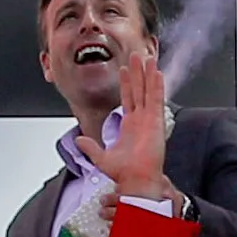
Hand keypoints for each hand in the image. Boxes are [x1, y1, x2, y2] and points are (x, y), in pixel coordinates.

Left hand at [100, 37, 172, 199]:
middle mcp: (141, 119)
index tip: (123, 69)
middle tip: (137, 55)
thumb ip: (90, 146)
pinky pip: (156, 99)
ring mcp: (150, 118)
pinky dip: (157, 85)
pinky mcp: (156, 121)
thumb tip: (78, 139)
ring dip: (147, 74)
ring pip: (148, 90)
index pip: (128, 98)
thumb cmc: (125, 173)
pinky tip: (156, 72)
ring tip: (147, 57)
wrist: (135, 180)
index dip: (126, 83)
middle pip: (139, 90)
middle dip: (137, 72)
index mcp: (130, 125)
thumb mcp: (101, 157)